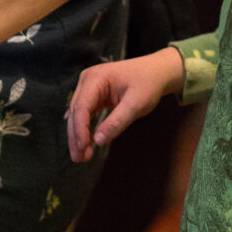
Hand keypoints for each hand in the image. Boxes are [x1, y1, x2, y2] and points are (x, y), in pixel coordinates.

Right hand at [66, 47, 182, 161]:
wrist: (156, 72)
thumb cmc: (147, 84)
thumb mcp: (136, 105)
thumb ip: (117, 122)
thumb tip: (98, 141)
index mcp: (96, 78)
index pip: (81, 107)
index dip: (80, 129)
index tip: (83, 148)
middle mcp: (87, 80)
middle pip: (76, 112)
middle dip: (76, 136)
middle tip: (79, 159)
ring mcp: (89, 87)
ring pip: (78, 115)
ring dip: (79, 135)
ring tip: (82, 157)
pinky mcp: (93, 95)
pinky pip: (85, 114)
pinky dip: (86, 130)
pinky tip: (87, 145)